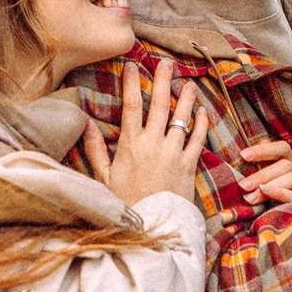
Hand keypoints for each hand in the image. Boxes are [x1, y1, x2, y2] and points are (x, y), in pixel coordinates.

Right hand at [81, 64, 205, 206]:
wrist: (150, 228)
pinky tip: (203, 112)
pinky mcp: (188, 165)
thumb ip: (95, 150)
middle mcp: (154, 144)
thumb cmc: (124, 204)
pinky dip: (202, 124)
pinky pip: (198, 139)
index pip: (132, 105)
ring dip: (186, 98)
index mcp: (131, 145)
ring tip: (189, 83)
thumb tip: (88, 125)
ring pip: (182, 118)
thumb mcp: (103, 178)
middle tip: (166, 62)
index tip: (132, 65)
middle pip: (159, 104)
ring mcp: (173, 153)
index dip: (132, 83)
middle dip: (162, 80)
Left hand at [234, 141, 291, 210]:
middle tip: (243, 186)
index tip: (243, 155)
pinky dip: (280, 192)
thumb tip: (259, 142)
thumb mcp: (269, 191)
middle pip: (286, 164)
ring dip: (268, 184)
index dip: (263, 150)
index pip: (282, 149)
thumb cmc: (280, 212)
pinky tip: (266, 192)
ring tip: (250, 197)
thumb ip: (264, 171)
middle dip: (262, 174)